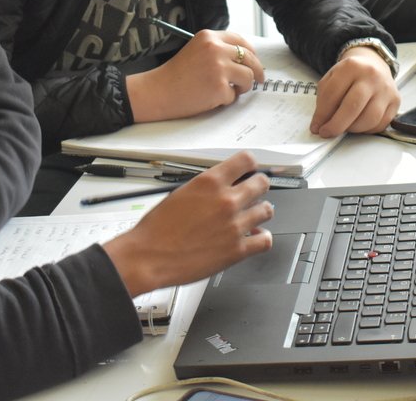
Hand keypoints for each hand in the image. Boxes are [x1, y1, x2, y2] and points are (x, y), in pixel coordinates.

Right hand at [101, 152, 273, 295]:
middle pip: (262, 183)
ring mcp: (234, 225)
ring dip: (260, 212)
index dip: (250, 165)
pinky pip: (265, 240)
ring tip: (252, 216)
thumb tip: (223, 187)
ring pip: (267, 210)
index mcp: (210, 183)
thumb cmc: (158, 229)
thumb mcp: (181, 193)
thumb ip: (207, 189)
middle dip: (258, 186)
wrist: (148, 257)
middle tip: (254, 192)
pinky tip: (254, 237)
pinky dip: (262, 238)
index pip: (246, 160)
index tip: (250, 170)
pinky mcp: (237, 250)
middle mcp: (226, 201)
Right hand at [127, 30, 265, 122]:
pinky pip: (234, 95)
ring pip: (248, 77)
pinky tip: (210, 98)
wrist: (157, 92)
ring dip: (242, 87)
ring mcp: (219, 68)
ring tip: (227, 91)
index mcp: (209, 37)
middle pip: (250, 58)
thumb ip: (218, 50)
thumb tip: (246, 60)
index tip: (253, 62)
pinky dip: (226, 100)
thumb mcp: (196, 51)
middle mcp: (216, 49)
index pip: (241, 41)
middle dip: (256, 71)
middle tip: (257, 80)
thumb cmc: (175, 75)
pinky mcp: (219, 87)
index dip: (250, 53)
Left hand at [310, 46, 401, 137]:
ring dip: (352, 129)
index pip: (333, 94)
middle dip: (337, 125)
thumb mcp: (332, 79)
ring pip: (369, 119)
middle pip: (353, 107)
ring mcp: (386, 89)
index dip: (322, 114)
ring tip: (344, 126)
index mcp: (351, 67)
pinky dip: (367, 130)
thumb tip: (320, 125)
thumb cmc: (350, 75)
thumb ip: (324, 100)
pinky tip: (359, 125)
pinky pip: (381, 124)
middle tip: (327, 133)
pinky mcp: (396, 101)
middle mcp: (371, 76)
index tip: (316, 126)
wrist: (373, 64)